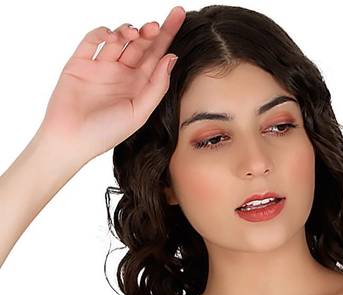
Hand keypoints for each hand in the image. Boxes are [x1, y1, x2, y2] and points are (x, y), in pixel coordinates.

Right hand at [37, 7, 185, 161]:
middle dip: (150, 31)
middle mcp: (122, 75)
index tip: (179, 15)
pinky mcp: (80, 63)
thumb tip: (171, 57)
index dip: (168, 35)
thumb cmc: (106, 133)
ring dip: (128, 31)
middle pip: (141, 45)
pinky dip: (102, 32)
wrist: (71, 139)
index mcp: (139, 87)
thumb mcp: (139, 113)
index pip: (157, 56)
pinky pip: (93, 40)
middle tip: (156, 25)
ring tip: (134, 34)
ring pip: (119, 39)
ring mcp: (101, 67)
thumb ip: (156, 86)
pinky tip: (111, 35)